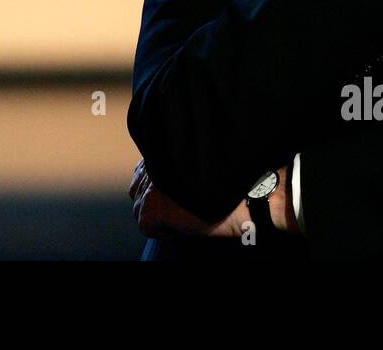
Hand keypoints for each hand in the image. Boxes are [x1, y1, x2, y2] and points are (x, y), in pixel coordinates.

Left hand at [128, 158, 294, 237]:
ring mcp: (151, 187)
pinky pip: (145, 225)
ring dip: (156, 216)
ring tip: (178, 219)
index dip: (154, 187)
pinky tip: (179, 229)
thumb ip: (180, 165)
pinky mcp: (153, 207)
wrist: (246, 197)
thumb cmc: (231, 183)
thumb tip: (166, 180)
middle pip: (136, 189)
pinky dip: (161, 232)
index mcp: (165, 152)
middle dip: (151, 201)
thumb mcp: (200, 167)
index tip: (170, 197)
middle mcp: (153, 166)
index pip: (143, 171)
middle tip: (174, 210)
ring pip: (139, 208)